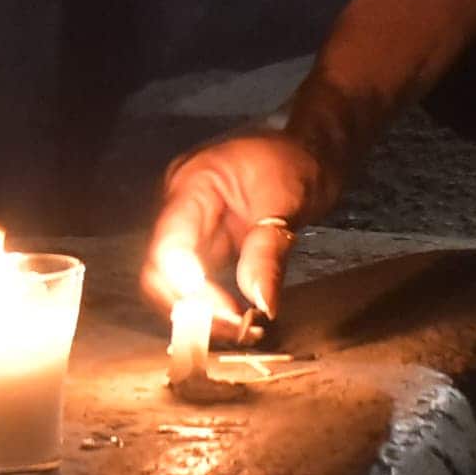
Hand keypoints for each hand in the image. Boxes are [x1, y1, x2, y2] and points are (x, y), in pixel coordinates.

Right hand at [145, 127, 325, 341]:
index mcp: (191, 185)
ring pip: (177, 280)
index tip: (224, 316)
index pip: (169, 247)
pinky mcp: (208, 240)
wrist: (312, 143)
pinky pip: (200, 278)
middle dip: (193, 308)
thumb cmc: (300, 159)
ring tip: (241, 330)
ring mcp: (192, 223)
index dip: (187, 288)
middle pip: (163, 270)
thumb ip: (268, 252)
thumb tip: (262, 304)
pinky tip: (239, 319)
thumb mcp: (288, 202)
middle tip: (234, 331)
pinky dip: (215, 302)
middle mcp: (181, 205)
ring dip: (203, 311)